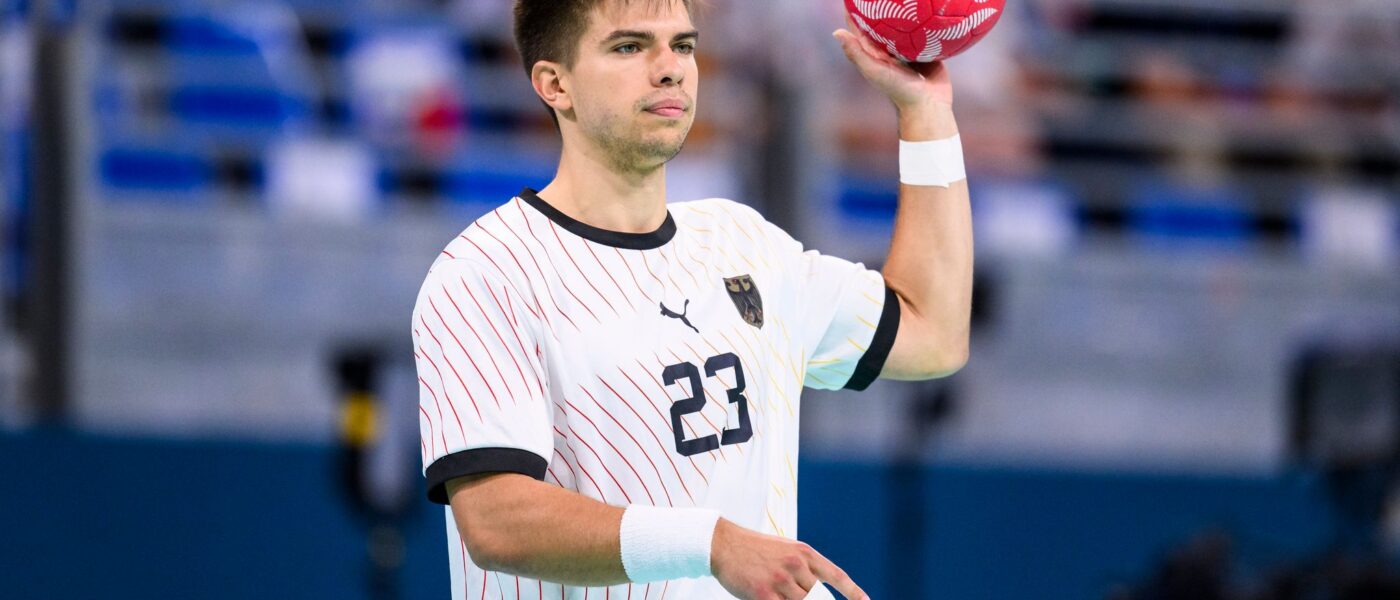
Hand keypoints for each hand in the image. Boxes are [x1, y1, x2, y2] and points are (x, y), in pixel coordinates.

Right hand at [710, 519, 867, 599]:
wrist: (723, 544)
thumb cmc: (755, 549)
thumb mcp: (785, 549)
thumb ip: (804, 566)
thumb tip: (819, 587)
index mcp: (804, 552)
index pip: (836, 575)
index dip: (853, 592)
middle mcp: (796, 565)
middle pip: (818, 597)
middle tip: (799, 595)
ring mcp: (780, 581)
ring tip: (779, 592)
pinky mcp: (764, 594)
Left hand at [833, 13, 952, 112]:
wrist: (928, 104)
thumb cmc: (898, 89)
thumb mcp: (875, 70)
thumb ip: (857, 53)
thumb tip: (836, 32)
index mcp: (875, 52)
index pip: (862, 27)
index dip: (856, 11)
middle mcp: (891, 48)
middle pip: (884, 22)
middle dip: (883, 7)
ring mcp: (909, 48)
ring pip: (906, 25)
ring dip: (905, 12)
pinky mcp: (927, 48)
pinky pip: (927, 31)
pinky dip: (926, 20)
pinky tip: (929, 7)